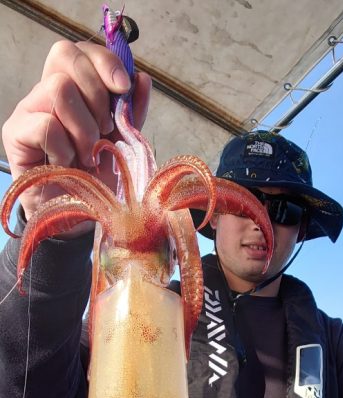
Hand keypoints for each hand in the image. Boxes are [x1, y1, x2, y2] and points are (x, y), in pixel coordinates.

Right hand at [1, 39, 150, 223]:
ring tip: (88, 155)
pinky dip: (65, 148)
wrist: (78, 217)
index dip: (105, 61)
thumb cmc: (97, 180)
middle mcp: (48, 92)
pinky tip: (67, 165)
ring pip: (58, 89)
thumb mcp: (122, 144)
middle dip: (96, 93)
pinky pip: (45, 125)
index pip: (82, 50)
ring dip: (83, 128)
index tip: (124, 88)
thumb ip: (131, 114)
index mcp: (75, 89)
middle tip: (104, 131)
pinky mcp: (15, 133)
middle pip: (65, 55)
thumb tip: (142, 79)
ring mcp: (29, 110)